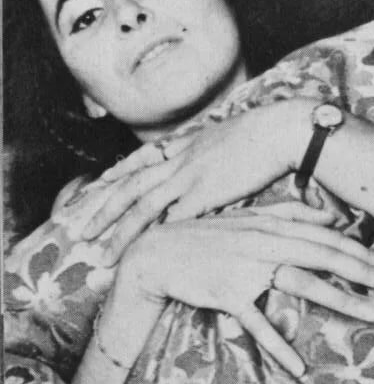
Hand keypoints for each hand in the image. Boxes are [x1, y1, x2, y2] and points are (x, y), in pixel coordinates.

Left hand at [83, 97, 321, 253]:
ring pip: (141, 205)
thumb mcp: (235, 138)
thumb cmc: (271, 134)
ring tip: (100, 254)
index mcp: (187, 144)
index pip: (141, 159)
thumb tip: (220, 166)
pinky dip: (156, 236)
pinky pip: (173, 218)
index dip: (117, 173)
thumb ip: (220, 153)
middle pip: (129, 184)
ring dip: (118, 232)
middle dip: (102, 209)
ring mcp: (190, 175)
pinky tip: (143, 253)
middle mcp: (180, 159)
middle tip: (80, 230)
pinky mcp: (206, 192)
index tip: (99, 185)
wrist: (282, 129)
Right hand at [111, 202, 373, 377]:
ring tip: (372, 315)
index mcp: (271, 226)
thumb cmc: (204, 237)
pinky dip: (278, 346)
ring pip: (304, 284)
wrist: (154, 255)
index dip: (360, 250)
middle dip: (365, 271)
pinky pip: (258, 324)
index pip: (327, 236)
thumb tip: (325, 215)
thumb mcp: (245, 218)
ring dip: (341, 300)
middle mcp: (265, 243)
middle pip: (326, 256)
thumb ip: (285, 214)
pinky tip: (299, 367)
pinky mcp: (227, 294)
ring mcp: (247, 269)